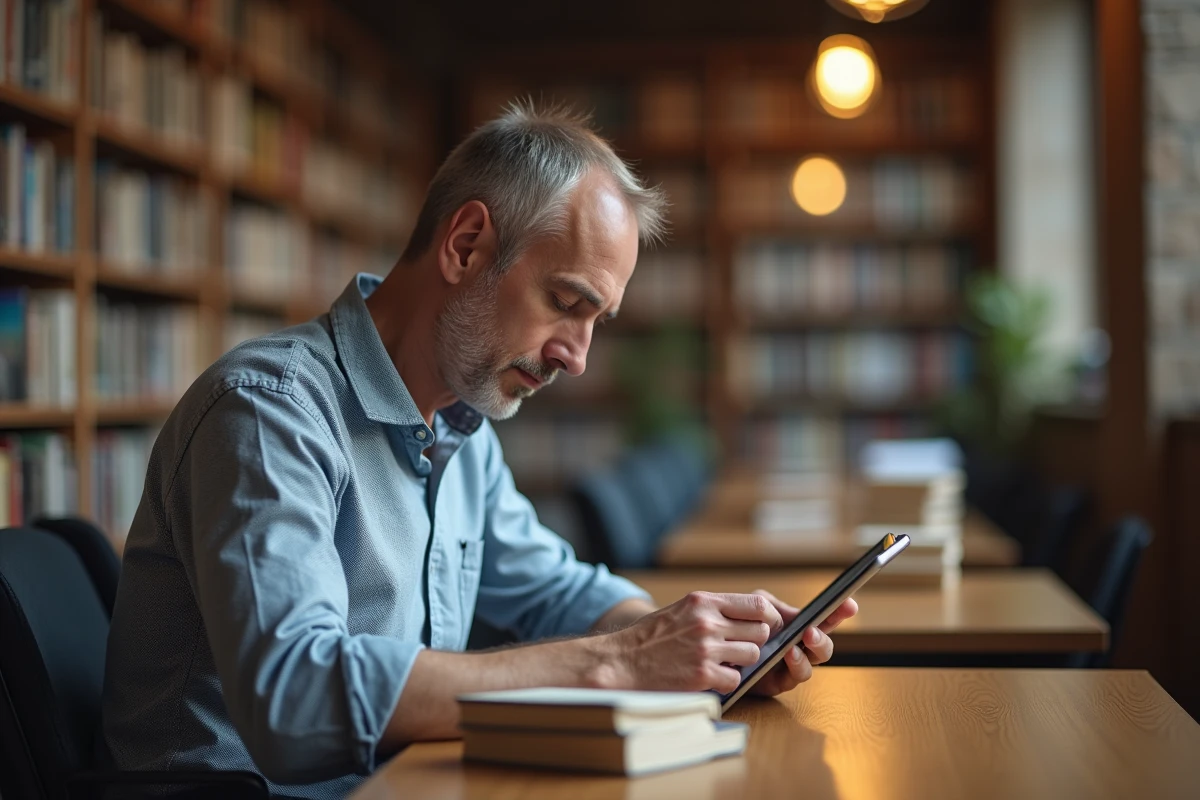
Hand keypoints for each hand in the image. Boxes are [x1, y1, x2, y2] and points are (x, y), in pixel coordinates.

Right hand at [597, 592, 784, 693]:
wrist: (620, 662)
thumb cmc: (650, 637)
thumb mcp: (681, 610)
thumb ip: (713, 610)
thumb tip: (752, 616)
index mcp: (702, 601)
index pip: (758, 605)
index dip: (770, 618)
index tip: (769, 627)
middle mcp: (707, 622)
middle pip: (760, 632)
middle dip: (754, 642)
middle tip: (739, 649)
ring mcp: (705, 649)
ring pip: (751, 656)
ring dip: (741, 663)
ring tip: (720, 663)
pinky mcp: (702, 675)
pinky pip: (734, 680)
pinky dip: (725, 682)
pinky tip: (708, 678)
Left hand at [747, 591, 857, 696]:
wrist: (718, 648)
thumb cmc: (739, 626)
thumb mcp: (756, 608)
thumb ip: (773, 607)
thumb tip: (792, 616)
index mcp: (798, 627)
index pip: (824, 620)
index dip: (839, 612)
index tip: (850, 604)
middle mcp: (800, 648)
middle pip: (824, 646)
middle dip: (823, 637)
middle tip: (812, 630)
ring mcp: (791, 666)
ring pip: (813, 663)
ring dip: (810, 652)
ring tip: (802, 639)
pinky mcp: (779, 683)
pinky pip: (794, 677)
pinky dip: (796, 665)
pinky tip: (789, 653)